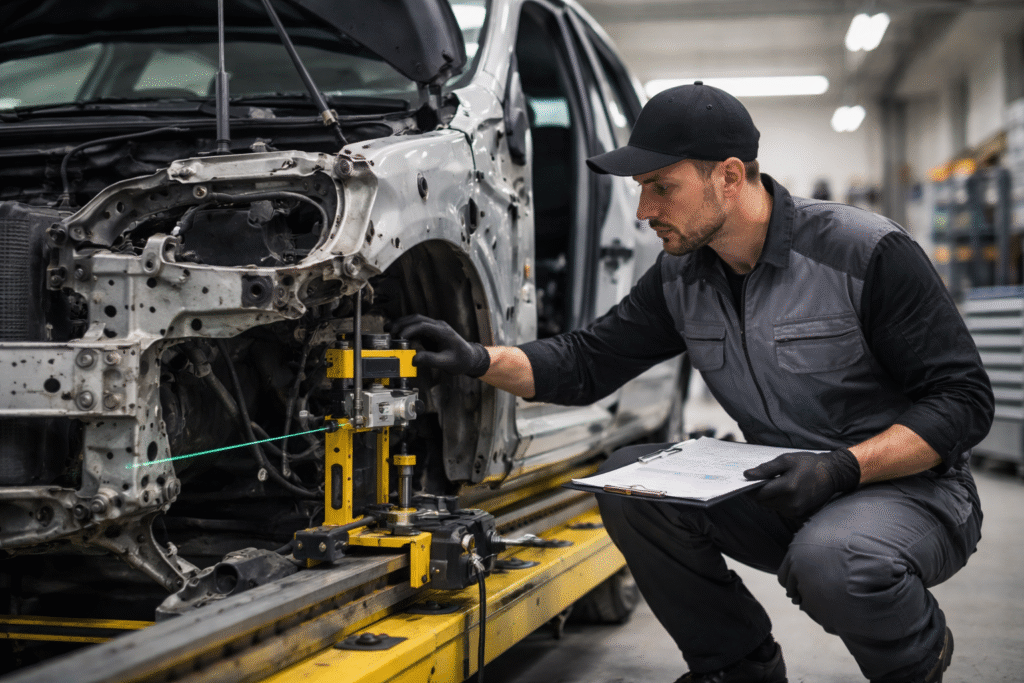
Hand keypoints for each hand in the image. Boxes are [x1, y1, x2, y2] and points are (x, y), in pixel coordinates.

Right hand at [389, 314, 490, 376]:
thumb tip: (414, 359)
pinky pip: (416, 327)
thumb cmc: (461, 360)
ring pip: (416, 320)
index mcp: (443, 331)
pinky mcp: (431, 332)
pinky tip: (397, 333)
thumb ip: (431, 360)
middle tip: (389, 331)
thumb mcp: (447, 363)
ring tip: (389, 330)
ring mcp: (434, 328)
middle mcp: (438, 326)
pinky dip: (406, 329)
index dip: (410, 329)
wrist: (470, 358)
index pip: (424, 325)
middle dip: (402, 324)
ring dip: (402, 324)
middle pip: (417, 319)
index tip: (400, 336)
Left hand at [742, 448, 860, 517]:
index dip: (750, 488)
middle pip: (763, 502)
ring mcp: (796, 511)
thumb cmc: (810, 464)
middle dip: (759, 492)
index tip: (746, 481)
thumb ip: (766, 469)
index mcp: (787, 488)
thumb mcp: (787, 460)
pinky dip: (778, 501)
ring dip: (769, 497)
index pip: (759, 494)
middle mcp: (791, 503)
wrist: (833, 474)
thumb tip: (747, 475)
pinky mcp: (800, 515)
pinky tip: (785, 491)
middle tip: (762, 480)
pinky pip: (781, 510)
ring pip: (771, 507)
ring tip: (777, 484)